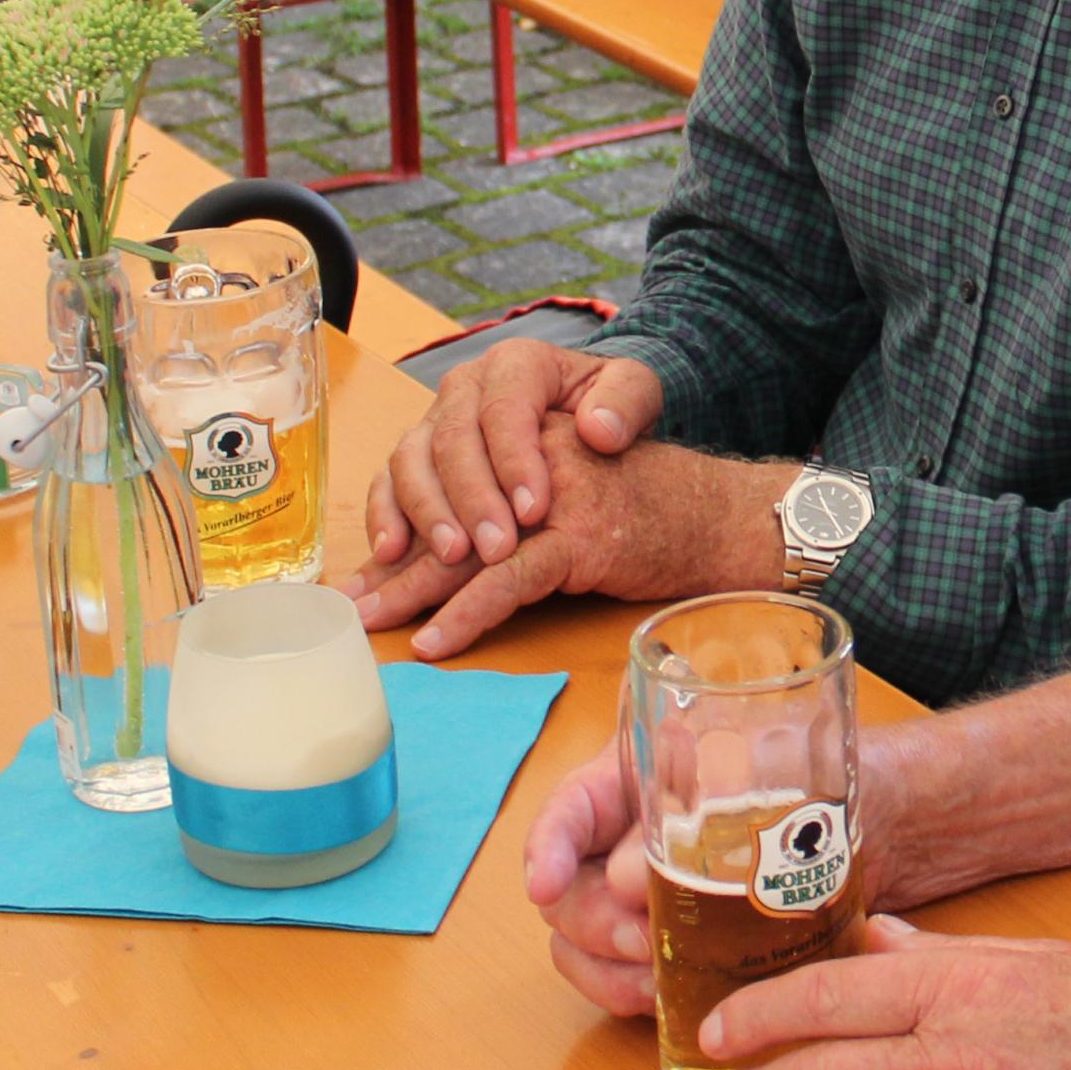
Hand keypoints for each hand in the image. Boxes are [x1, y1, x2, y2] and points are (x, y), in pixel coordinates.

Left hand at [355, 416, 782, 654]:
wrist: (721, 515)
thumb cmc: (644, 506)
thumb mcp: (567, 490)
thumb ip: (510, 502)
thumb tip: (442, 549)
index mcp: (523, 429)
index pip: (443, 470)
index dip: (398, 520)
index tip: (364, 566)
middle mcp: (532, 453)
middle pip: (443, 508)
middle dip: (392, 563)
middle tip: (349, 606)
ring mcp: (556, 496)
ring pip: (468, 544)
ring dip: (414, 590)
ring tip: (375, 625)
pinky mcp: (582, 538)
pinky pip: (511, 578)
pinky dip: (470, 613)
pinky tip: (438, 640)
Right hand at [363, 338, 661, 573]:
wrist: (587, 410)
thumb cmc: (609, 405)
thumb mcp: (635, 391)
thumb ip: (626, 402)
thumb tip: (600, 429)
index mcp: (517, 364)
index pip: (505, 408)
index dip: (515, 461)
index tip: (535, 512)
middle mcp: (465, 386)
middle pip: (453, 438)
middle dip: (473, 498)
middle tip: (497, 549)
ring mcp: (434, 420)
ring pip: (411, 459)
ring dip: (427, 511)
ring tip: (453, 556)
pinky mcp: (415, 455)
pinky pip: (387, 481)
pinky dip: (385, 515)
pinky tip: (392, 553)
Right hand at [525, 720, 930, 1016]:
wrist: (899, 827)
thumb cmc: (843, 778)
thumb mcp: (787, 772)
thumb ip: (711, 809)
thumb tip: (633, 879)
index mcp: (645, 772)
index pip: (570, 805)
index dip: (544, 845)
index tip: (543, 885)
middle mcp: (634, 832)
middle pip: (568, 885)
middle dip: (590, 921)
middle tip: (643, 942)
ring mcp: (650, 893)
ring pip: (584, 939)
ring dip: (606, 968)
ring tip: (654, 981)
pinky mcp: (677, 942)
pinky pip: (622, 975)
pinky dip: (630, 994)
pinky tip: (662, 1002)